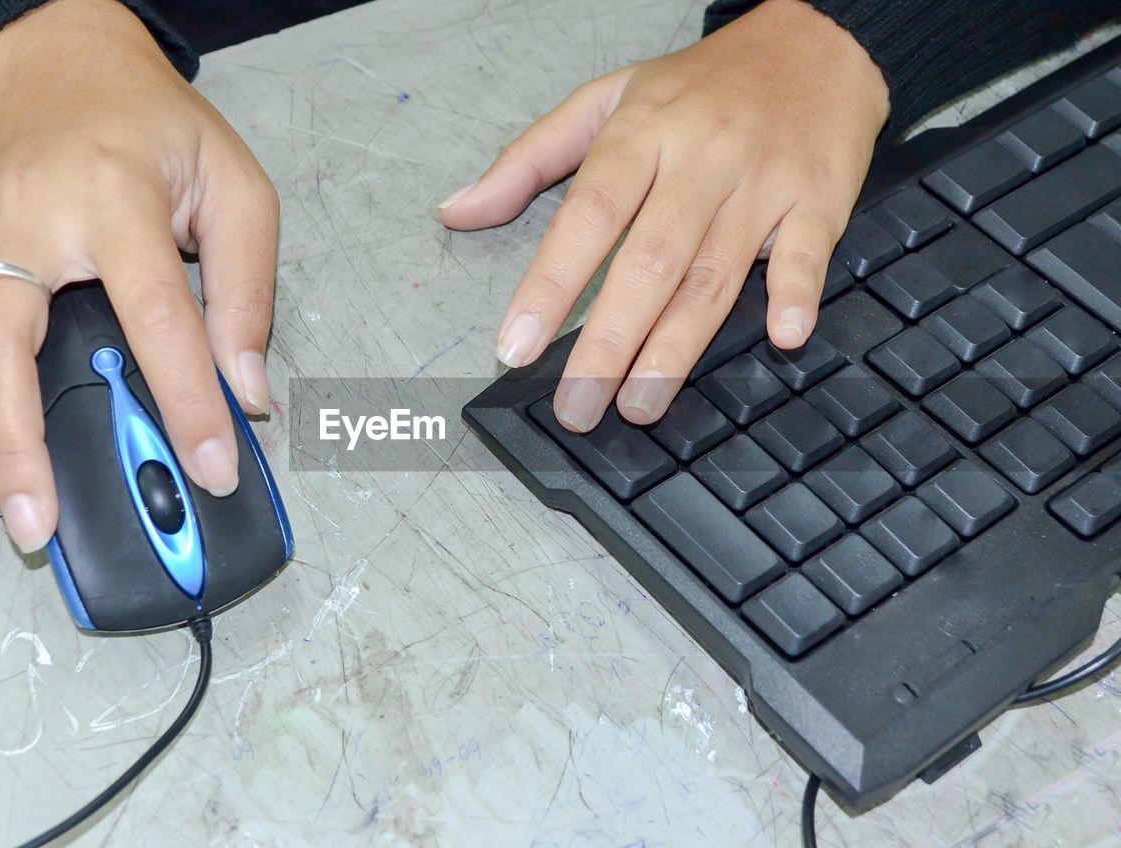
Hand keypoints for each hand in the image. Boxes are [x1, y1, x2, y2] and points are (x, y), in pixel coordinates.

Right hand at [0, 0, 279, 551]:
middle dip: (20, 447)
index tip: (213, 468)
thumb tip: (247, 387)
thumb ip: (249, 288)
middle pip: (1, 347)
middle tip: (45, 525)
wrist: (65, 61)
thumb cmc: (155, 126)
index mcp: (114, 195)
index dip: (189, 402)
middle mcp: (27, 218)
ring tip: (9, 506)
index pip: (155, 318)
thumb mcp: (236, 187)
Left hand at [436, 0, 888, 431]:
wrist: (813, 45)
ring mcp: (762, 181)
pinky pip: (808, 253)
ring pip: (714, 273)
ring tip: (639, 404)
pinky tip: (783, 337)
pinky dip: (797, 294)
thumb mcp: (605, 99)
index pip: (587, 215)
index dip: (550, 285)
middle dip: (609, 342)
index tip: (517, 345)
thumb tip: (456, 211)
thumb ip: (527, 160)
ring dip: (677, 347)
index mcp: (641, 133)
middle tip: (577, 405)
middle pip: (650, 260)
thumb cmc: (698, 84)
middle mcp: (700, 159)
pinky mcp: (819, 198)